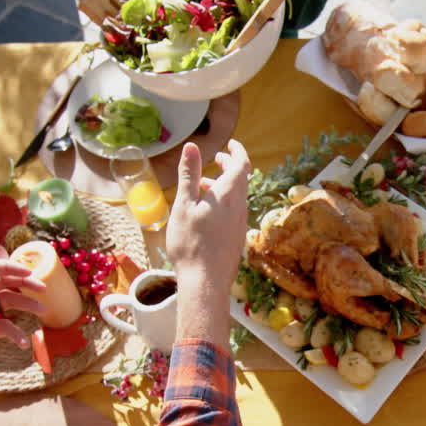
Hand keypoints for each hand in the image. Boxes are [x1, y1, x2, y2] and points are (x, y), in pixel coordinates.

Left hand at [0, 259, 44, 412]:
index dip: (9, 268)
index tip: (29, 273)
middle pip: (2, 283)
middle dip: (23, 284)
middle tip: (43, 289)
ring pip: (7, 303)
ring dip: (25, 305)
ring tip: (43, 311)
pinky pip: (4, 327)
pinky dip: (15, 332)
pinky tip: (23, 342)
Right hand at [166, 141, 251, 343]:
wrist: (205, 281)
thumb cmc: (191, 242)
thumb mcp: (184, 204)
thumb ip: (189, 174)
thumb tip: (192, 147)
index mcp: (228, 195)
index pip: (240, 164)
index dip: (237, 151)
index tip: (230, 143)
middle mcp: (240, 207)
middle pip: (241, 179)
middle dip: (230, 165)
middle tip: (217, 158)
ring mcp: (240, 223)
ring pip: (237, 196)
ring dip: (224, 185)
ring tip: (203, 184)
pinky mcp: (237, 237)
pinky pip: (234, 211)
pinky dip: (224, 201)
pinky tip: (207, 211)